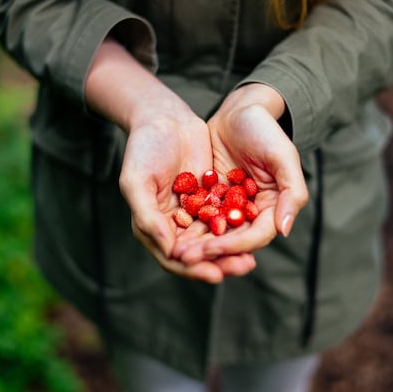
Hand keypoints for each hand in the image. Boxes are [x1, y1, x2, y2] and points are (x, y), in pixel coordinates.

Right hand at [120, 109, 256, 281]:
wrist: (163, 118)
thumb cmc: (143, 148)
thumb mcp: (136, 182)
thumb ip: (148, 218)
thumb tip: (170, 251)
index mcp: (151, 227)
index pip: (174, 258)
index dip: (195, 268)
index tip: (216, 273)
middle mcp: (173, 225)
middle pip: (199, 254)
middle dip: (221, 263)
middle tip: (243, 266)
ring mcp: (193, 212)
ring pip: (215, 239)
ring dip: (233, 250)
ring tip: (251, 258)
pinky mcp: (210, 198)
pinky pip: (226, 217)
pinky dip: (238, 226)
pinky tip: (256, 229)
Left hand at [173, 84, 308, 264]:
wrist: (239, 110)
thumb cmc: (265, 129)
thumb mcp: (283, 156)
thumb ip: (293, 192)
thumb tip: (284, 229)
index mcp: (274, 207)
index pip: (256, 236)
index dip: (235, 247)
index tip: (212, 250)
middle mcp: (253, 212)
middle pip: (234, 241)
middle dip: (212, 252)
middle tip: (188, 258)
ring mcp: (231, 207)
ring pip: (215, 233)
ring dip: (197, 245)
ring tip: (178, 252)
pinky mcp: (212, 199)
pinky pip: (199, 216)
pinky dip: (187, 226)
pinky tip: (170, 232)